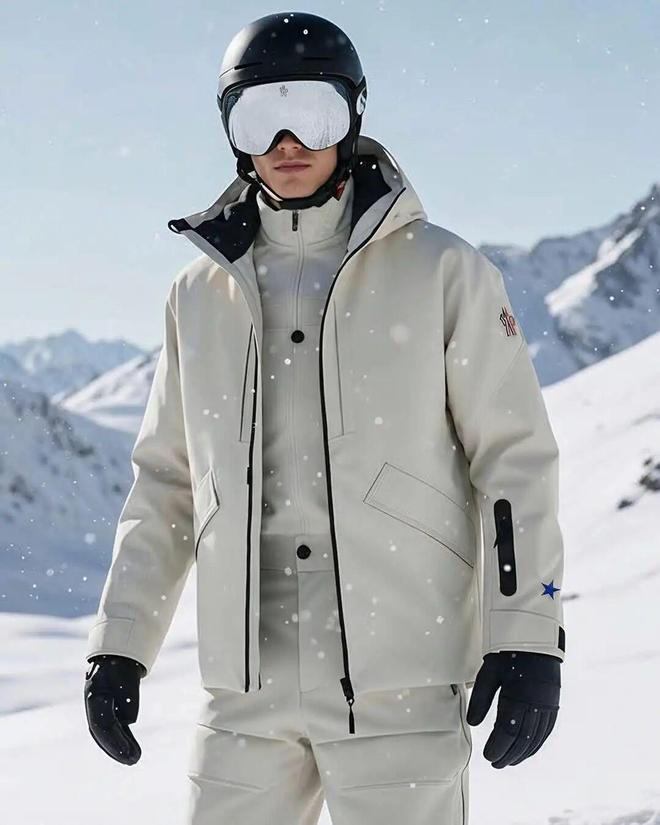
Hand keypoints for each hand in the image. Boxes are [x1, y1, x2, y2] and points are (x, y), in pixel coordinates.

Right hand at [84, 654, 146, 764]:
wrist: (117, 657)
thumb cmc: (121, 668)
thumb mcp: (126, 681)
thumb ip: (127, 701)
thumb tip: (128, 721)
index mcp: (94, 697)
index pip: (101, 724)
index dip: (113, 740)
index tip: (126, 752)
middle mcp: (95, 707)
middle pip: (103, 733)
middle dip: (116, 748)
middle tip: (132, 760)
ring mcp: (102, 710)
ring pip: (108, 734)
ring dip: (120, 748)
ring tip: (135, 759)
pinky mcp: (112, 712)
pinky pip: (115, 729)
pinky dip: (123, 740)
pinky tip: (132, 751)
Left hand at [466, 650, 560, 767]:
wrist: (535, 639)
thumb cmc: (509, 653)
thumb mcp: (490, 671)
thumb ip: (481, 698)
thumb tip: (472, 723)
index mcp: (518, 695)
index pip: (507, 730)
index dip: (498, 746)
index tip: (487, 756)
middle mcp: (536, 704)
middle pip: (522, 738)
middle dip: (508, 754)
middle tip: (495, 763)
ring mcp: (547, 705)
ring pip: (536, 737)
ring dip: (522, 752)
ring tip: (509, 762)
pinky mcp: (553, 703)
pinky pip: (546, 730)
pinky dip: (536, 743)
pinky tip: (528, 750)